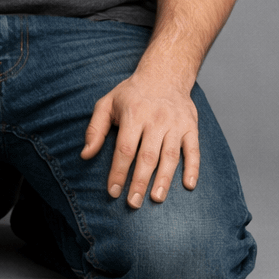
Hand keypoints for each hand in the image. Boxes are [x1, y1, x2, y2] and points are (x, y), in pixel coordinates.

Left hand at [81, 71, 198, 207]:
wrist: (165, 74)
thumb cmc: (131, 94)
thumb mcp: (107, 104)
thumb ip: (95, 129)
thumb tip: (85, 154)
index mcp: (134, 114)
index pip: (125, 149)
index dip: (119, 172)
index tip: (113, 192)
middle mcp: (156, 119)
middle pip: (148, 156)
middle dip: (140, 182)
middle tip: (133, 203)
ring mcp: (175, 124)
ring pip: (170, 156)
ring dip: (164, 179)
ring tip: (156, 199)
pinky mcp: (191, 127)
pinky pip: (194, 150)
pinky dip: (193, 168)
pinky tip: (188, 185)